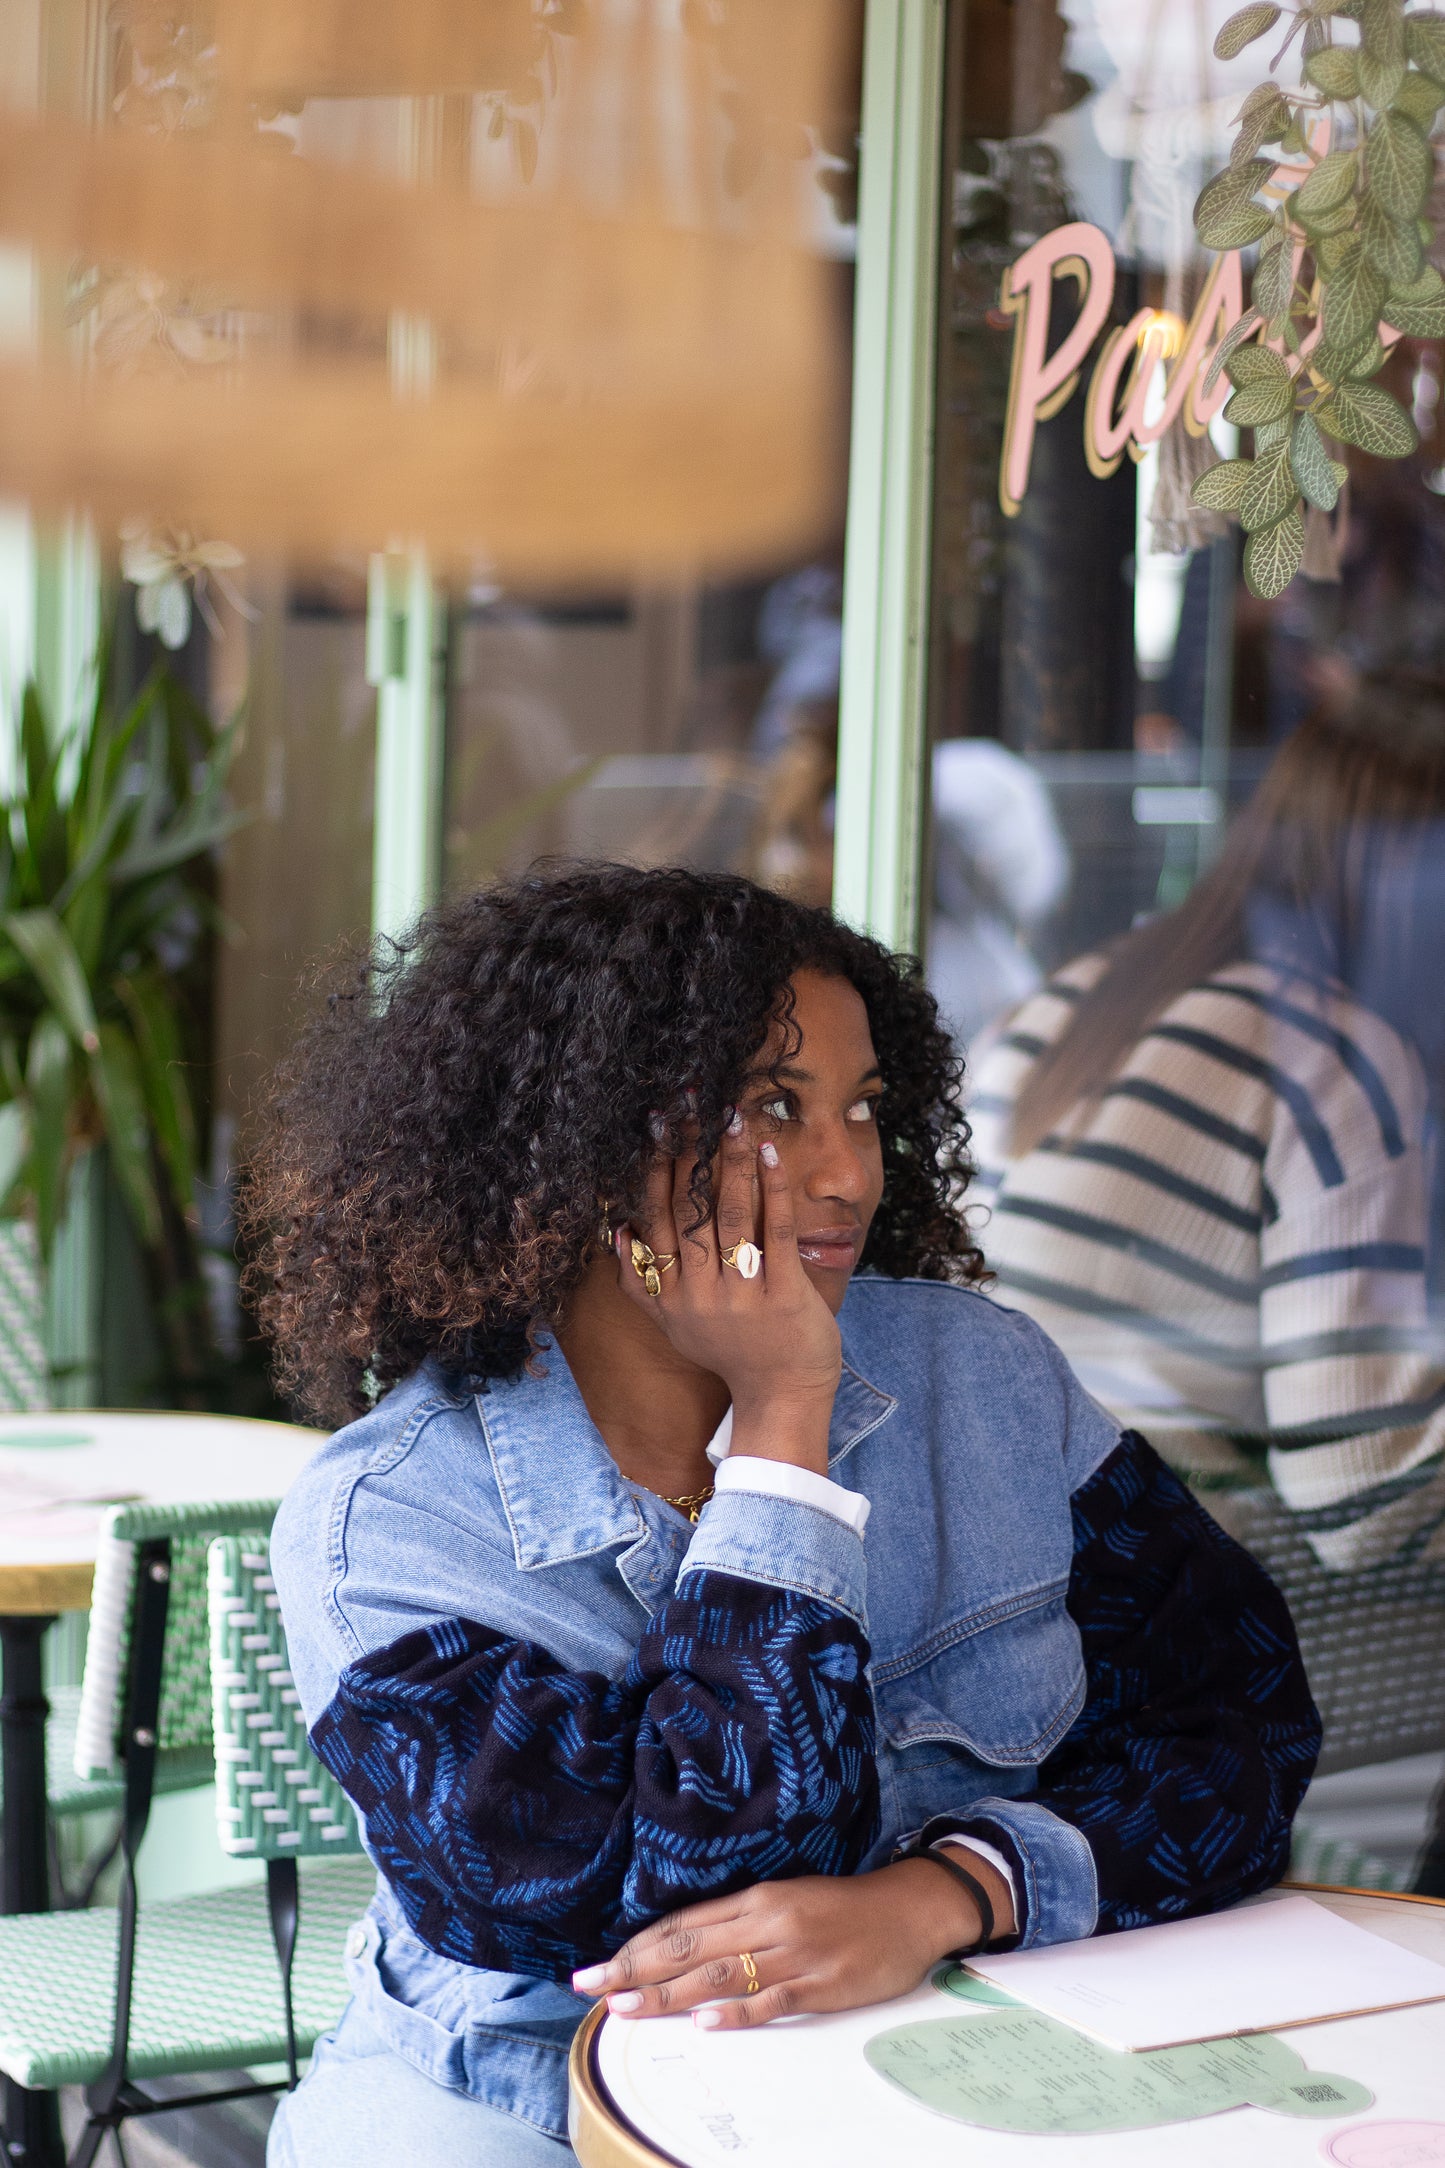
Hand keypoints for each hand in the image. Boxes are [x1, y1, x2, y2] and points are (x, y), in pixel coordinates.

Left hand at [572, 1860, 998, 2030]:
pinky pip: (772, 2000)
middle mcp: (767, 1922)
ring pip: (719, 1975)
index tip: (598, 1966)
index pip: (683, 1924)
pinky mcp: (820, 1986)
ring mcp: (793, 1955)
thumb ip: (739, 1921)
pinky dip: (737, 2013)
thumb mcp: (786, 1898)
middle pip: (689, 1948)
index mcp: (756, 1898)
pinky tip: (706, 2022)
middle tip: (589, 1985)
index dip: (637, 1946)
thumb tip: (684, 1945)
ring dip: (667, 1994)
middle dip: (634, 1969)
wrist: (907, 1909)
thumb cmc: (842, 1907)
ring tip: (625, 2007)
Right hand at [617, 1121, 841, 1472]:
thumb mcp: (673, 1326)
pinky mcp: (785, 1296)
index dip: (656, 1168)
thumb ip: (641, 1284)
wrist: (783, 1395)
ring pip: (733, 1215)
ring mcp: (743, 1296)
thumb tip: (618, 1231)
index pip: (657, 1220)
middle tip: (693, 1104)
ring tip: (734, 1116)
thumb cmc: (730, 1353)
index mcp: (670, 1296)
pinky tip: (771, 1154)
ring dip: (732, 1161)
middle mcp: (700, 1296)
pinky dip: (774, 1190)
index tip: (657, 1124)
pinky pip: (778, 1232)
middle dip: (691, 1152)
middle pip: (691, 1211)